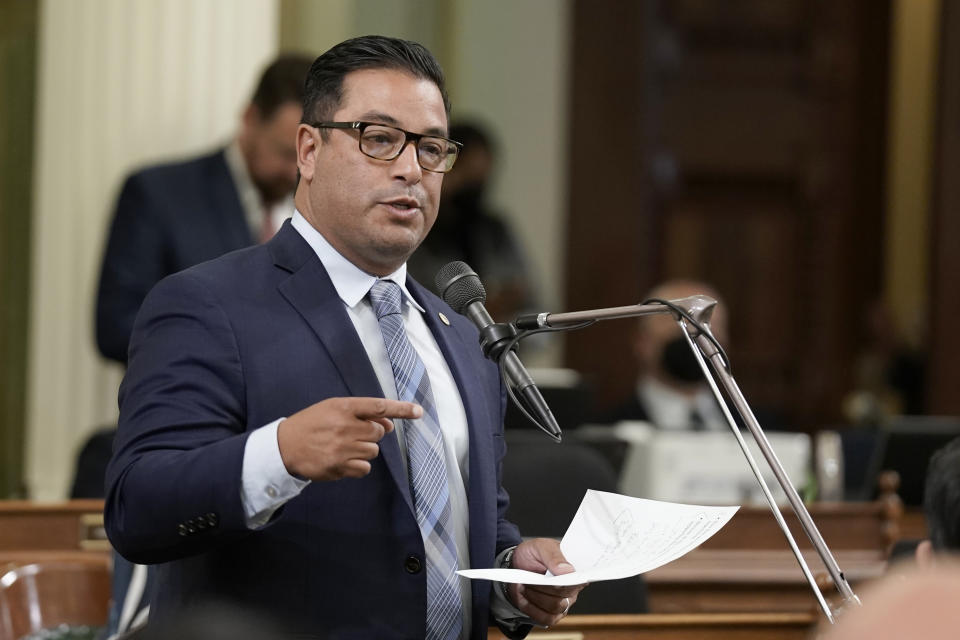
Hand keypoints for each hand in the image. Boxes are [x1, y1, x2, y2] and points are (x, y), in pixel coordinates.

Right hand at [277, 397, 420, 480]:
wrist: (284, 447)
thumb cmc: (312, 424)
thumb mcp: (333, 409)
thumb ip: (361, 414)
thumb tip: (388, 425)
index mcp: (343, 407)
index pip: (379, 406)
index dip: (401, 409)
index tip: (418, 411)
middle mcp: (344, 426)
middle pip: (378, 433)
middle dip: (371, 434)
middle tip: (352, 434)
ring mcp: (342, 448)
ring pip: (373, 452)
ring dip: (363, 450)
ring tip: (342, 447)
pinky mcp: (339, 467)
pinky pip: (365, 469)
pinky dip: (358, 466)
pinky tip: (342, 460)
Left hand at [506, 538, 586, 626]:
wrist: (516, 565)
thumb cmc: (532, 554)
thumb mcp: (540, 546)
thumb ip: (554, 556)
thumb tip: (567, 570)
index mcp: (575, 570)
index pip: (580, 580)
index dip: (570, 582)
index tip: (556, 580)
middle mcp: (573, 589)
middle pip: (564, 596)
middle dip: (542, 587)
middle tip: (528, 579)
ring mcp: (564, 603)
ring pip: (555, 608)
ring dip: (535, 597)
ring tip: (524, 585)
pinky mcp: (552, 614)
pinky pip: (546, 618)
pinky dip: (531, 608)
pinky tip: (524, 597)